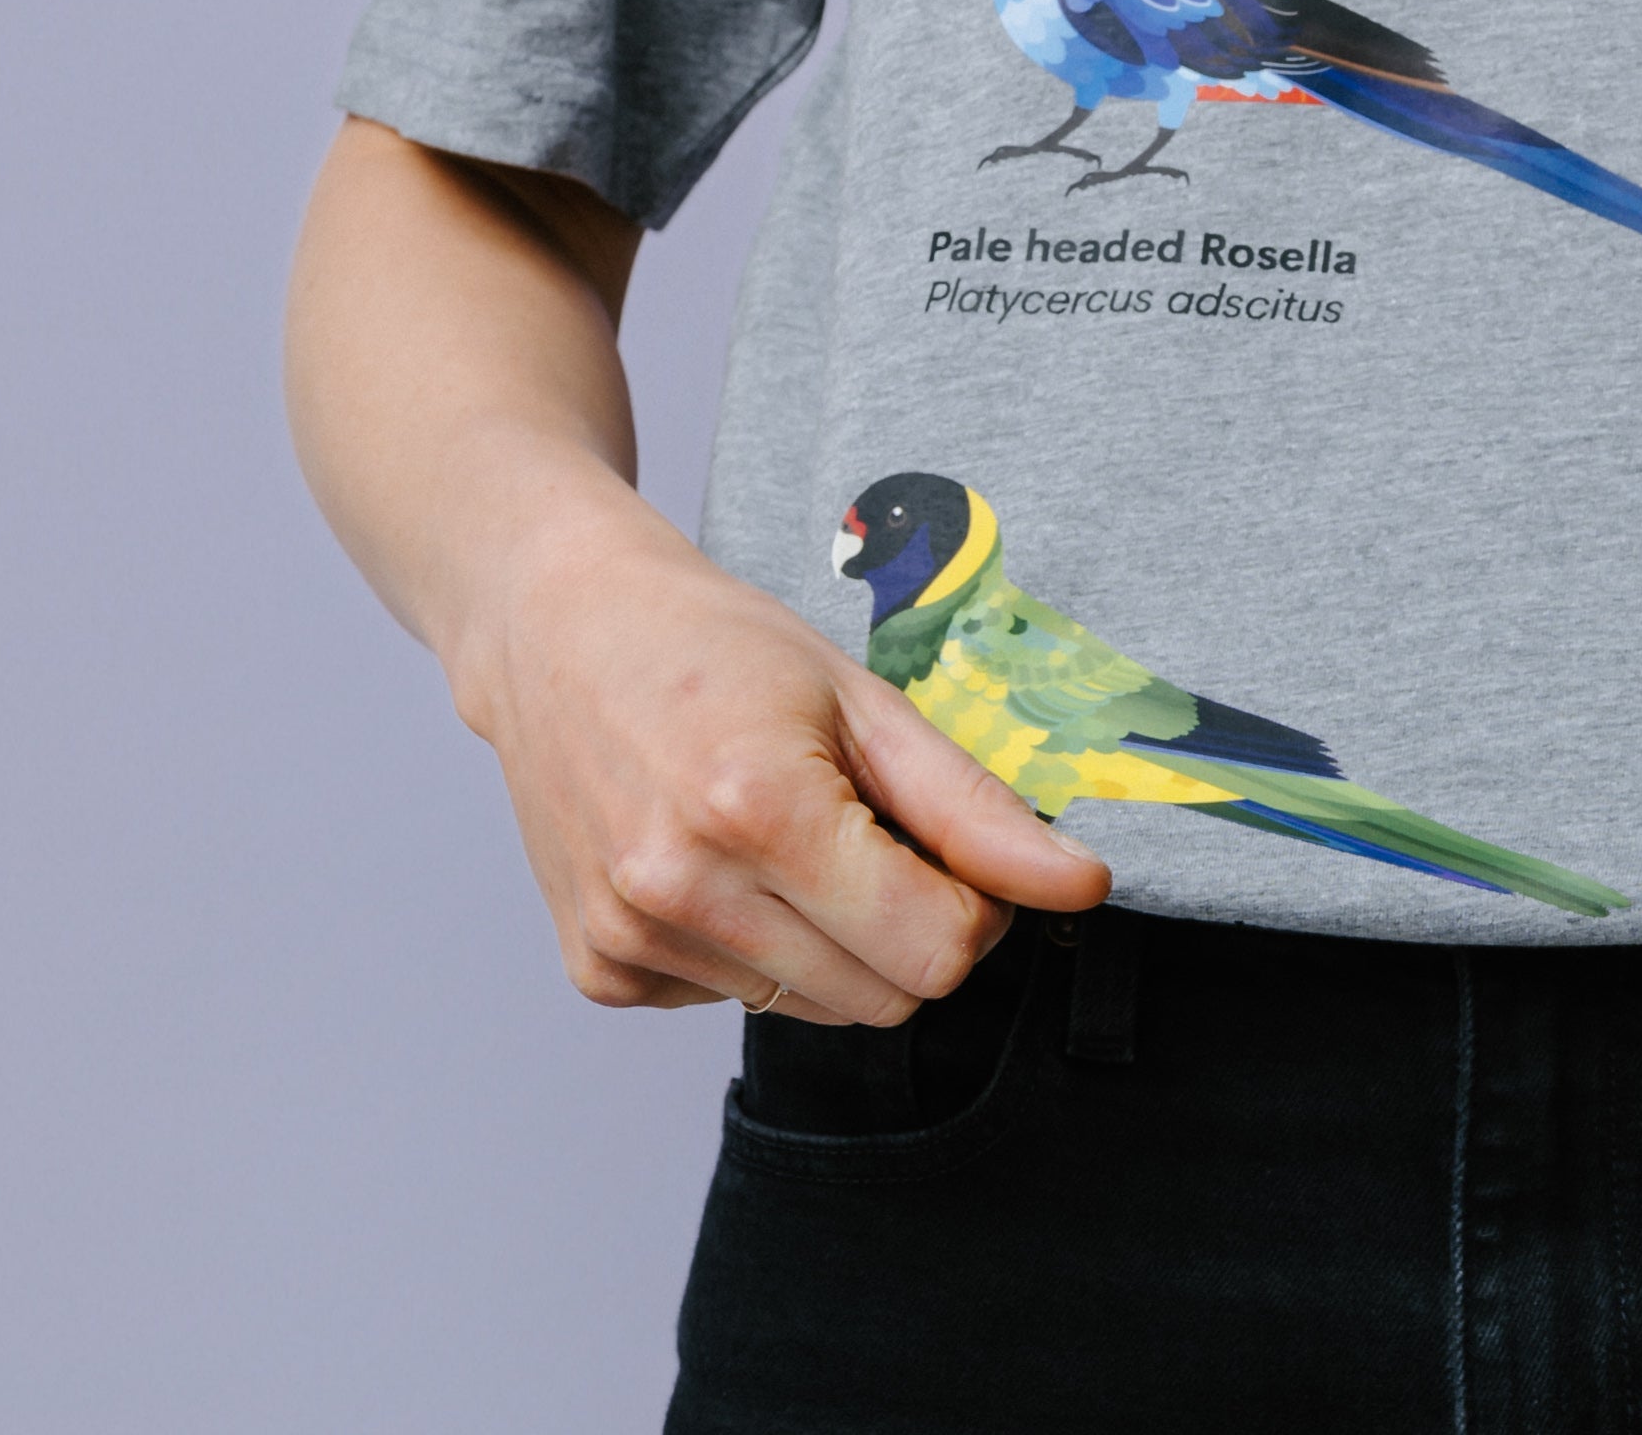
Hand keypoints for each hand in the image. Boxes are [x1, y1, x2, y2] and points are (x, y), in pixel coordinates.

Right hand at [449, 467, 1109, 1025]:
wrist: (559, 633)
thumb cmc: (719, 647)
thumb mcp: (865, 702)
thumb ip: (978, 809)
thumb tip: (1082, 887)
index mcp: (760, 812)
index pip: (937, 951)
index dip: (977, 906)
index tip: (957, 846)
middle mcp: (682, 892)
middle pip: (886, 998)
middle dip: (915, 927)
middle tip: (879, 831)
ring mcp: (631, 942)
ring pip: (818, 1009)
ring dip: (836, 940)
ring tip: (791, 833)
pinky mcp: (600, 972)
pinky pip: (738, 1001)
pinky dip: (759, 946)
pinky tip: (724, 860)